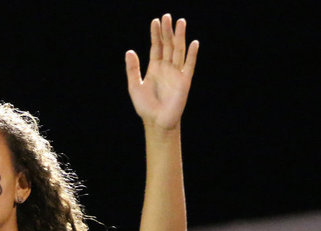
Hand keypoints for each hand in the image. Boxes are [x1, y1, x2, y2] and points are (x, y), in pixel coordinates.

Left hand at [126, 14, 198, 130]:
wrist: (156, 122)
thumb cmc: (145, 107)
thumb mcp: (134, 87)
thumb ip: (132, 70)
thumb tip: (129, 51)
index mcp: (155, 68)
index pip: (156, 47)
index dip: (155, 35)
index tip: (155, 21)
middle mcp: (166, 68)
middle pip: (168, 45)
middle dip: (167, 31)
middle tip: (167, 17)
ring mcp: (176, 73)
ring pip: (179, 51)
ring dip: (180, 37)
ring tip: (180, 22)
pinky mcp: (185, 81)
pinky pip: (189, 65)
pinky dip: (192, 54)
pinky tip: (193, 43)